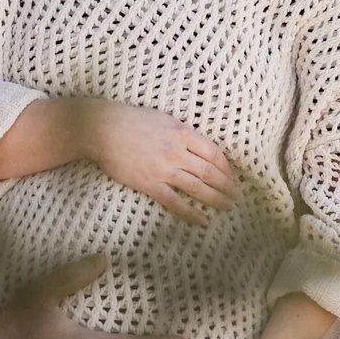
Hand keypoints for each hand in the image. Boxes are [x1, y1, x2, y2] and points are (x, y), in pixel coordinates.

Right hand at [80, 101, 236, 224]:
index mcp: (182, 132)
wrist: (102, 129)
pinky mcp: (150, 184)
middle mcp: (177, 152)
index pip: (214, 153)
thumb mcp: (163, 119)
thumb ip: (181, 133)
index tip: (232, 176)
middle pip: (210, 172)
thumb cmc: (131, 120)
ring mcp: (164, 169)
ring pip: (198, 188)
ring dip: (216, 200)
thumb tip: (197, 147)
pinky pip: (175, 202)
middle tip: (237, 196)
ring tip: (227, 208)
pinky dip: (191, 213)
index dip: (227, 167)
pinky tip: (202, 220)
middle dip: (227, 186)